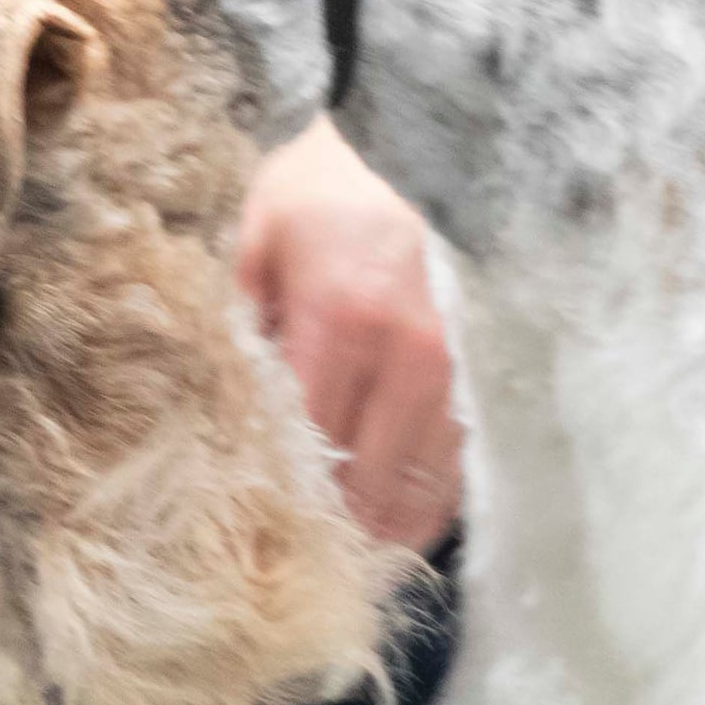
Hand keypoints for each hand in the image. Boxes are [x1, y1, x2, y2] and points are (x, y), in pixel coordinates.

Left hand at [237, 116, 462, 549]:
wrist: (419, 139)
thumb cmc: (324, 184)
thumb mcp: (257, 232)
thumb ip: (237, 319)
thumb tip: (218, 405)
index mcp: (344, 316)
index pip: (308, 441)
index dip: (279, 495)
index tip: (248, 530)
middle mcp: (412, 353)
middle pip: (367, 481)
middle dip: (327, 529)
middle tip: (288, 563)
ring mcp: (459, 369)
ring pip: (419, 487)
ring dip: (378, 531)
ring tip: (338, 565)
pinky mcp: (485, 376)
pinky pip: (456, 468)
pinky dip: (423, 507)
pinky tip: (390, 530)